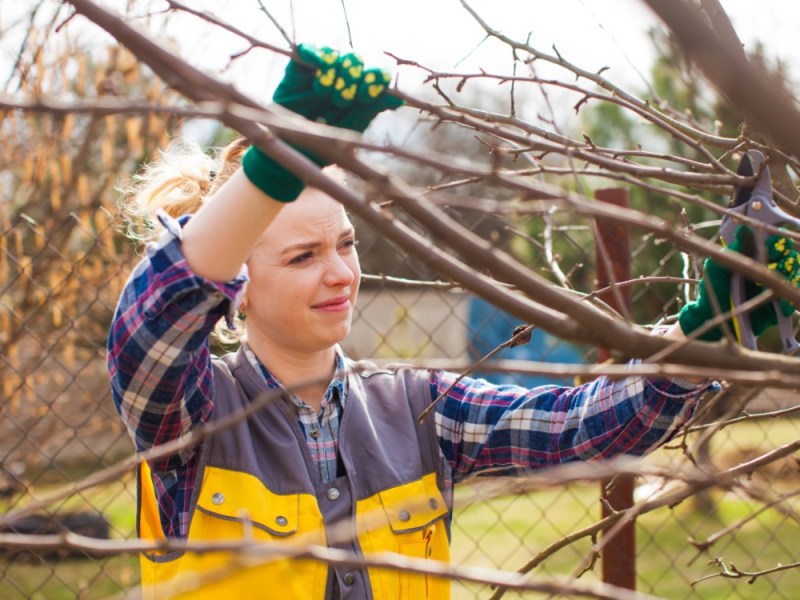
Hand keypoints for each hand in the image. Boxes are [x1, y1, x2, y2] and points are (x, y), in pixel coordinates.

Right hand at [242, 43, 403, 201]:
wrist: (294, 153)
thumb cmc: (326, 144)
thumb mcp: (351, 128)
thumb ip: (371, 110)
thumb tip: (397, 99)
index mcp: (360, 88)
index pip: (375, 70)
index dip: (375, 77)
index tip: (367, 96)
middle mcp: (342, 75)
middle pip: (356, 58)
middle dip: (354, 76)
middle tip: (344, 99)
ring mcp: (320, 70)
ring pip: (335, 53)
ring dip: (335, 70)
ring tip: (327, 93)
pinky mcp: (297, 68)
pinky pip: (307, 48)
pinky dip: (314, 53)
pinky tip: (318, 66)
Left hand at [678, 225, 799, 340]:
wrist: (711, 315)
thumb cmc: (713, 287)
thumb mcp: (717, 268)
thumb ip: (733, 250)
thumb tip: (744, 229)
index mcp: (756, 258)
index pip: (774, 245)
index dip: (778, 242)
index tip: (775, 243)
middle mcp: (769, 270)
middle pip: (789, 259)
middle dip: (787, 259)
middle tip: (780, 263)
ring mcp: (775, 287)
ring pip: (794, 277)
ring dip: (791, 277)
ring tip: (781, 281)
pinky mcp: (778, 305)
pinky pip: (791, 300)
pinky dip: (789, 301)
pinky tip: (781, 306)